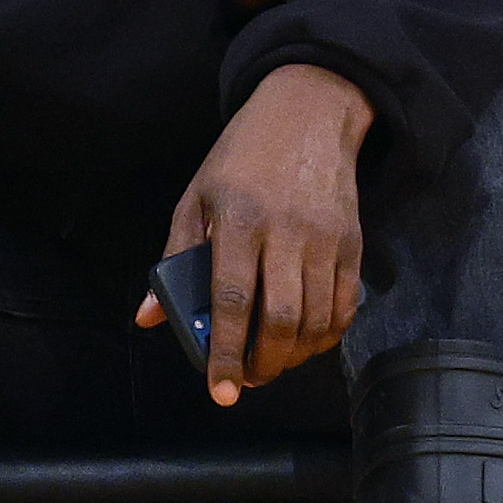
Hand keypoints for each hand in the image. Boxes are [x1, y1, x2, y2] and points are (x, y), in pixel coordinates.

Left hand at [136, 64, 370, 404]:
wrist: (309, 112)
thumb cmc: (242, 157)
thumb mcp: (196, 196)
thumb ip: (174, 259)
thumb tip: (149, 317)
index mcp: (236, 219)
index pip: (233, 300)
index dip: (227, 352)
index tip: (221, 390)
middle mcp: (285, 231)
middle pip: (281, 319)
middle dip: (264, 364)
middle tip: (248, 380)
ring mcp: (324, 238)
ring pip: (316, 320)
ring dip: (294, 357)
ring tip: (273, 364)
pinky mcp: (352, 242)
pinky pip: (345, 305)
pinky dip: (326, 336)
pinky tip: (306, 342)